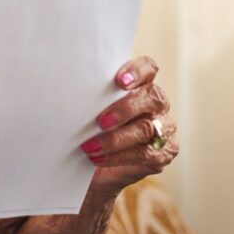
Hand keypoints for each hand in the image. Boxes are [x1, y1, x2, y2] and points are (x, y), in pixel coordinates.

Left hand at [79, 56, 178, 192]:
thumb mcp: (90, 110)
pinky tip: (99, 158)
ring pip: (148, 129)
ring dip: (116, 139)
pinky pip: (144, 154)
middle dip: (126, 109)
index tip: (119, 81)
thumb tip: (68, 91)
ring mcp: (164, 127)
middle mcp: (157, 103)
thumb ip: (91, 99)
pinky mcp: (164, 152)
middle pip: (153, 97)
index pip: (148, 68)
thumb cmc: (92, 129)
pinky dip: (119, 157)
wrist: (99, 166)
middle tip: (101, 122)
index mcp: (142, 85)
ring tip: (91, 147)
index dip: (137, 71)